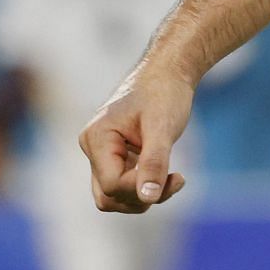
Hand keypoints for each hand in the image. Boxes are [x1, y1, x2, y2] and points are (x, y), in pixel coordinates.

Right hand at [78, 70, 194, 213]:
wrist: (168, 71)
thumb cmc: (165, 92)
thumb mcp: (163, 127)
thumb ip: (154, 162)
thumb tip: (148, 198)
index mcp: (97, 138)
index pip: (112, 184)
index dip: (140, 188)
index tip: (175, 176)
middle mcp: (93, 147)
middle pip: (108, 196)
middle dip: (141, 197)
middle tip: (176, 180)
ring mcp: (103, 153)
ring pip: (114, 195)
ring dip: (143, 195)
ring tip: (174, 178)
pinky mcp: (116, 156)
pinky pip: (124, 184)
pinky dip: (145, 186)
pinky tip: (169, 174)